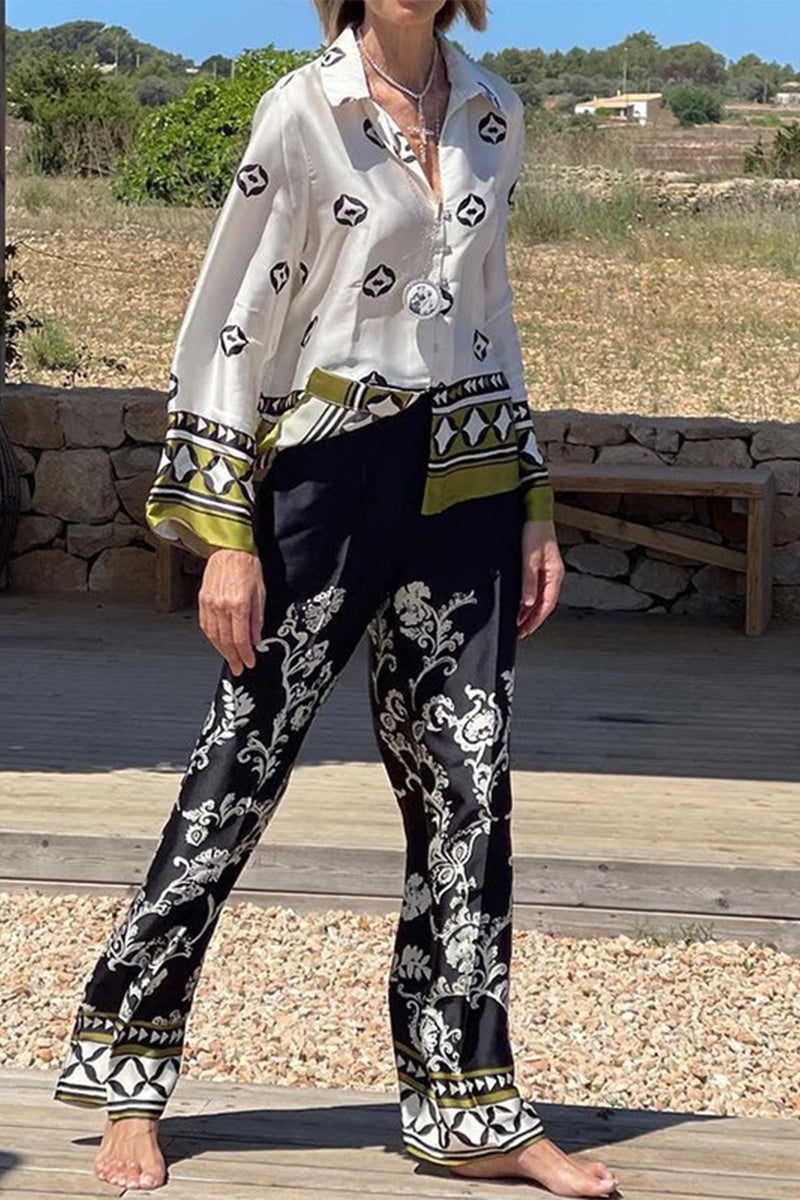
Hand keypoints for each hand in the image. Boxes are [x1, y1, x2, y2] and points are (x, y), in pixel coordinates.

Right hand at [198, 548, 265, 674]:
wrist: (230, 549)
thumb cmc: (248, 566)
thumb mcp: (260, 593)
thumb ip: (257, 619)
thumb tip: (256, 639)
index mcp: (238, 604)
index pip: (240, 638)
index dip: (245, 654)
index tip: (249, 662)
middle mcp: (221, 606)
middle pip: (226, 641)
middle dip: (233, 658)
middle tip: (238, 668)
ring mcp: (209, 604)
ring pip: (213, 635)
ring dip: (221, 651)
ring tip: (229, 659)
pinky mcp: (202, 600)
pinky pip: (205, 625)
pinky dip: (212, 638)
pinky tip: (218, 643)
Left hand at [517, 519, 562, 638]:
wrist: (534, 513)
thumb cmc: (534, 532)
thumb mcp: (529, 559)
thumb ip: (529, 582)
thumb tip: (528, 603)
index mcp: (555, 574)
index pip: (547, 604)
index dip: (536, 620)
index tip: (526, 631)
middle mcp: (553, 575)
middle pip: (544, 604)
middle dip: (532, 620)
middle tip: (520, 633)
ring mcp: (546, 571)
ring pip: (539, 598)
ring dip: (529, 612)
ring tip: (518, 624)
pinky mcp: (539, 567)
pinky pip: (535, 589)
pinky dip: (527, 599)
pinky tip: (519, 606)